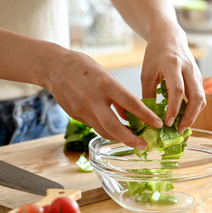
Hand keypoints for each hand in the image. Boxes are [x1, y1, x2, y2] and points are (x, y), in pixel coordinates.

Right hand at [44, 49, 162, 149]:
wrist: (52, 66)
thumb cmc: (83, 67)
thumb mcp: (105, 74)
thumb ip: (117, 95)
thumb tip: (129, 114)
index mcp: (106, 84)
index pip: (131, 103)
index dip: (146, 116)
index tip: (158, 125)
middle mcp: (94, 99)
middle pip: (115, 126)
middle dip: (131, 139)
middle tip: (144, 146)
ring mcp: (82, 110)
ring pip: (104, 131)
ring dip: (120, 138)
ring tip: (133, 141)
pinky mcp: (75, 116)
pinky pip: (94, 126)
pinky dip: (107, 130)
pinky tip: (115, 132)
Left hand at [140, 26, 205, 133]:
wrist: (169, 36)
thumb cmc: (155, 54)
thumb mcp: (147, 73)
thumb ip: (148, 94)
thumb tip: (150, 117)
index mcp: (173, 65)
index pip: (177, 90)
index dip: (174, 108)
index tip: (168, 123)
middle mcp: (188, 68)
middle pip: (196, 96)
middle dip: (189, 116)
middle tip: (179, 130)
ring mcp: (196, 73)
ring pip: (201, 98)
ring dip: (194, 115)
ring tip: (181, 126)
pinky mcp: (199, 77)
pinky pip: (200, 96)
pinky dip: (194, 108)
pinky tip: (184, 116)